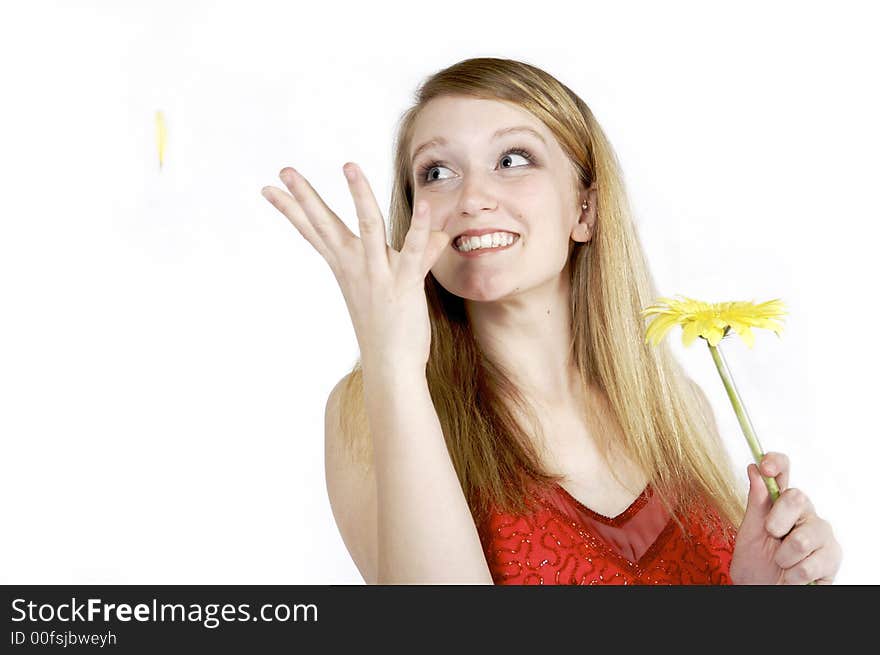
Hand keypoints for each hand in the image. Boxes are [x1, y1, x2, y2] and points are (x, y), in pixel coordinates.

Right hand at [261, 163, 450, 371]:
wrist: (391, 369)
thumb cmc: (388, 331)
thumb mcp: (393, 285)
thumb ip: (414, 255)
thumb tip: (437, 237)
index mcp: (345, 268)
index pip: (314, 232)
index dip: (291, 209)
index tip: (269, 188)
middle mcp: (355, 268)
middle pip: (326, 224)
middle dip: (305, 196)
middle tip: (284, 171)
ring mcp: (377, 275)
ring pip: (367, 227)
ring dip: (360, 196)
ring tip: (348, 166)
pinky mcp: (403, 285)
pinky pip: (413, 251)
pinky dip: (421, 228)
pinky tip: (426, 205)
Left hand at [729, 451, 842, 584]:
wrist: (763, 590)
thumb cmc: (756, 562)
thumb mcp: (748, 532)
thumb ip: (755, 503)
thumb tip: (754, 470)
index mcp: (780, 501)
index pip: (784, 470)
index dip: (776, 462)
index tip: (765, 467)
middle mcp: (805, 512)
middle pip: (797, 498)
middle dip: (776, 521)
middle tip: (771, 536)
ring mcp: (822, 533)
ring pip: (803, 538)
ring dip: (783, 557)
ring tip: (781, 563)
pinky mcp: (833, 556)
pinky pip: (811, 564)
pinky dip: (794, 575)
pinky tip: (792, 576)